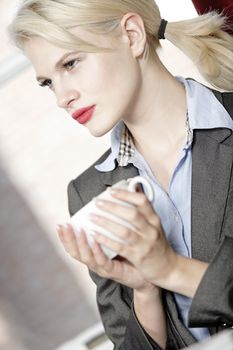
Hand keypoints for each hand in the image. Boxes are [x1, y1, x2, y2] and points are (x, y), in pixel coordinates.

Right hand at [56, 223, 157, 292]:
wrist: (148, 275)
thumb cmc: (133, 255)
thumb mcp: (119, 239)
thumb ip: (112, 225)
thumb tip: (110, 202)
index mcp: (94, 255)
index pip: (74, 247)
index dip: (65, 237)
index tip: (60, 224)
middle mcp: (95, 262)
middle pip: (75, 252)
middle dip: (67, 238)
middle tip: (63, 225)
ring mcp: (103, 268)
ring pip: (86, 256)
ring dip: (80, 242)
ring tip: (77, 229)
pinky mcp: (113, 271)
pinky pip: (102, 260)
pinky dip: (97, 249)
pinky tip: (95, 238)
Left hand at [90, 189, 207, 297]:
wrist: (168, 268)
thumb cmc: (157, 242)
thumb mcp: (153, 224)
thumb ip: (142, 208)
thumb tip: (132, 186)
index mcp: (154, 219)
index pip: (142, 201)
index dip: (125, 194)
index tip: (110, 191)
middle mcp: (151, 230)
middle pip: (132, 214)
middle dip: (112, 207)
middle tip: (97, 202)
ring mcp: (145, 244)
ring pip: (124, 231)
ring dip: (106, 223)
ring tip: (92, 217)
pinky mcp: (138, 257)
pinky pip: (120, 247)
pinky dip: (106, 240)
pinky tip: (95, 235)